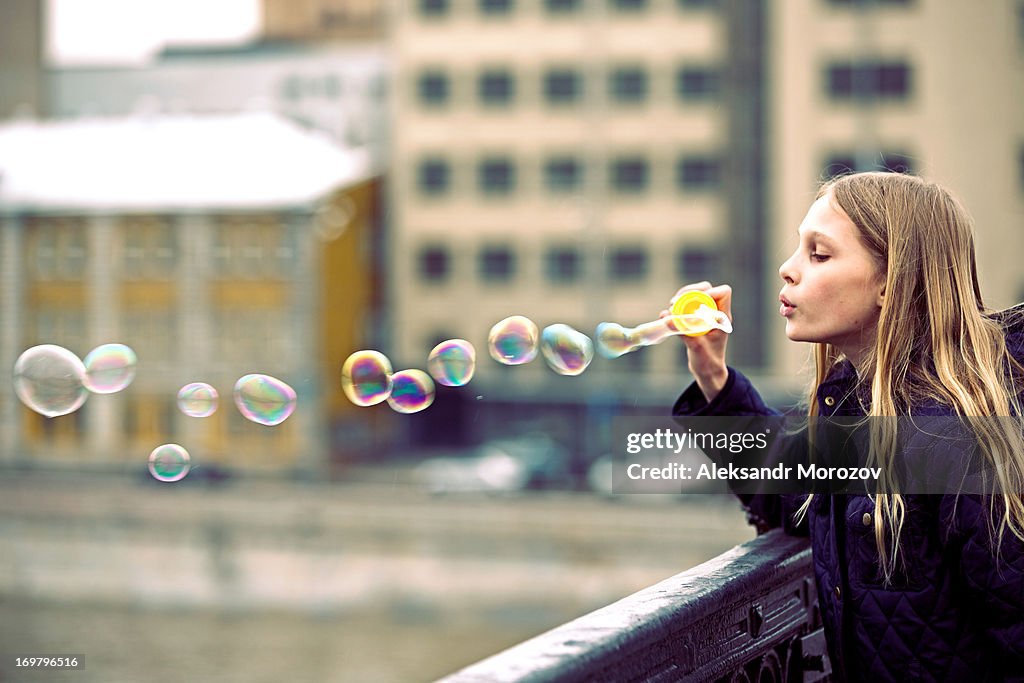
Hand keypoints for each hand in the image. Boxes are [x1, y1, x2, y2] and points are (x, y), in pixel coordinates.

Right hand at [659, 281, 731, 401]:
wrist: (707, 370)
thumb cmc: (707, 361)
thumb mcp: (696, 347)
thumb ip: (684, 333)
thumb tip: (667, 319)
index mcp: (722, 317)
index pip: (723, 293)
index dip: (710, 292)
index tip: (695, 303)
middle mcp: (715, 313)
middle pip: (706, 289)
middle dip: (689, 291)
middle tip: (674, 302)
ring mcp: (705, 314)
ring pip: (695, 295)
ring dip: (681, 297)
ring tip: (670, 307)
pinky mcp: (695, 318)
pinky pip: (686, 305)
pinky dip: (676, 307)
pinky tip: (666, 315)